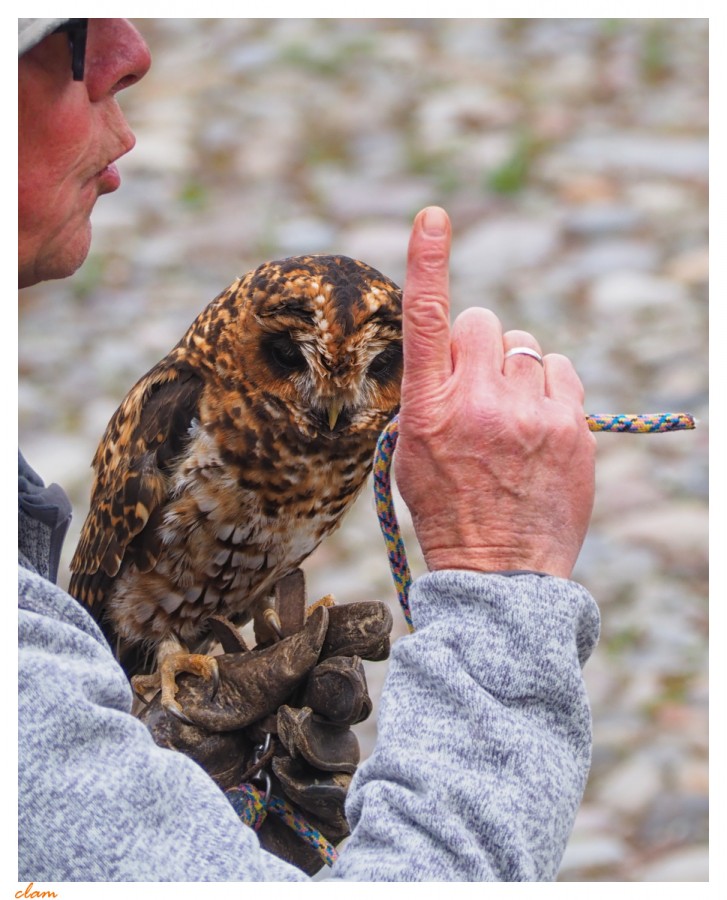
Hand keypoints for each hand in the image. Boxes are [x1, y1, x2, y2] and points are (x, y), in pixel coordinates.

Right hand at [394, 207, 595, 578]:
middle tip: (479, 389)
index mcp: (427, 411)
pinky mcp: (571, 425)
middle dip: (479, 345)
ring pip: (524, 346)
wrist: (500, 571)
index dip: (428, 264)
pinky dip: (548, 386)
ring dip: (515, 370)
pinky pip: (561, 369)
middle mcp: (477, 404)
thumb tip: (453, 348)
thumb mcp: (411, 452)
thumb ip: (426, 393)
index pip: (427, 322)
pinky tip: (538, 422)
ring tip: (511, 419)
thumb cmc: (448, 508)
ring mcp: (529, 414)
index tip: (433, 218)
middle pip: (485, 322)